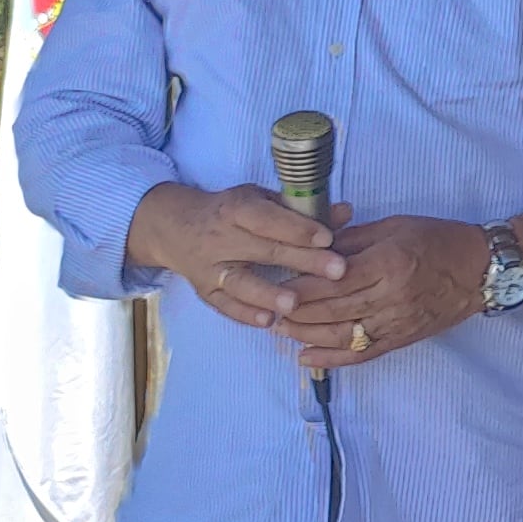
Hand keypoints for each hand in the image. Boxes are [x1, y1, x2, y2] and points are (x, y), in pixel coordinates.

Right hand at [125, 182, 344, 330]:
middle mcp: (220, 238)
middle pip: (264, 251)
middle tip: (338, 271)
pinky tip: (267, 321)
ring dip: (268, 294)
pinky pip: (224, 305)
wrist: (177, 228)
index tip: (328, 237)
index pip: (268, 218)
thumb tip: (345, 212)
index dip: (297, 228)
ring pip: (240, 283)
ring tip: (295, 304)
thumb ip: (301, 209)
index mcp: (236, 209)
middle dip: (303, 262)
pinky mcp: (205, 291)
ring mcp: (210, 267)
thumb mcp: (261, 200)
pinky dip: (245, 314)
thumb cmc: (231, 211)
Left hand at [269, 213, 494, 371]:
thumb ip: (353, 239)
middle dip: (296, 312)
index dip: (300, 287)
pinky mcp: (401, 339)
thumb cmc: (438, 239)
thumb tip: (314, 250)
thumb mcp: (394, 227)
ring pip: (341, 336)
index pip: (333, 281)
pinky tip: (307, 357)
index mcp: (388, 263)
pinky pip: (362, 354)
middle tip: (270, 309)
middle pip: (331, 310)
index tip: (275, 286)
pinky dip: (332, 359)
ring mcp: (396, 322)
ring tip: (282, 330)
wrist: (481, 270)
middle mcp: (390, 296)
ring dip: (306, 335)